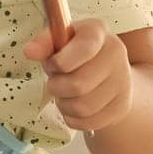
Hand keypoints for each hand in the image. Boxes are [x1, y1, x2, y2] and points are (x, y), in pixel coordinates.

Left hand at [23, 18, 133, 132]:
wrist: (106, 71)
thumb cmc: (75, 52)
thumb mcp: (59, 40)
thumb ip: (44, 43)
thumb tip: (29, 51)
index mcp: (98, 31)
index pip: (85, 47)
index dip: (61, 61)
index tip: (52, 64)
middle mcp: (116, 53)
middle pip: (79, 84)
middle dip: (57, 86)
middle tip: (55, 81)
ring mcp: (123, 81)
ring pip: (83, 107)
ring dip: (64, 104)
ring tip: (63, 94)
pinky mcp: (122, 106)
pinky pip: (89, 122)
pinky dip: (73, 118)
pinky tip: (72, 105)